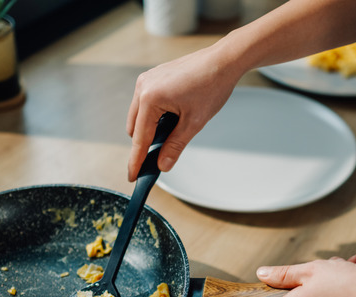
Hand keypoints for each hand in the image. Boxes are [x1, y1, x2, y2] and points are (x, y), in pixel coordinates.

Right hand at [126, 45, 242, 180]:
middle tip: (162, 155)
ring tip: (176, 128)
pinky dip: (154, 114)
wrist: (223, 60)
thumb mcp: (194, 123)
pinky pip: (146, 102)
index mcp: (150, 98)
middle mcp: (143, 87)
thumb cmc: (211, 86)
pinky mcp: (153, 76)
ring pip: (139, 115)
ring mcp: (147, 79)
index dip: (136, 160)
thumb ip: (175, 146)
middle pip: (135, 128)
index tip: (132, 176)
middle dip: (146, 143)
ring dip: (151, 128)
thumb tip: (163, 164)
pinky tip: (175, 115)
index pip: (140, 138)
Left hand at [259, 255, 355, 296]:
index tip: (288, 280)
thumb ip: (282, 274)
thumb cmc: (347, 285)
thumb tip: (262, 274)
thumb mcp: (310, 270)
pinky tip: (352, 277)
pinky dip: (336, 296)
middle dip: (307, 283)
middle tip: (325, 267)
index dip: (274, 294)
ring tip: (344, 268)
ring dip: (325, 285)